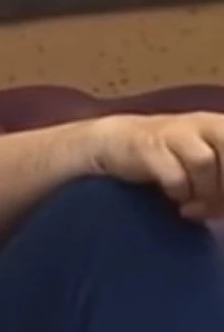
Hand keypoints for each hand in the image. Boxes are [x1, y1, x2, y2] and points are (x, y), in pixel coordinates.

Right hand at [90, 112, 223, 219]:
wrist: (118, 142)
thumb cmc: (173, 159)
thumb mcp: (211, 165)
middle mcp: (206, 123)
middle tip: (218, 208)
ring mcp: (176, 132)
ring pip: (204, 161)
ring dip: (204, 191)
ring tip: (195, 208)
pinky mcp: (148, 145)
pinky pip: (173, 174)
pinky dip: (179, 192)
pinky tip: (176, 200)